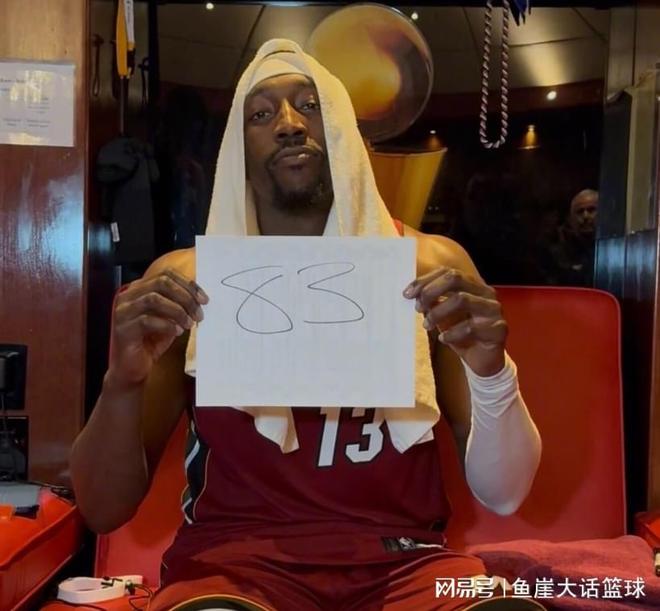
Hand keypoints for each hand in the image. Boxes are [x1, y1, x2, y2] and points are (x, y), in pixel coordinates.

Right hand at [108, 268, 208, 387]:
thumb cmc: (151, 342)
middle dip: (185, 297)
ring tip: (189, 324)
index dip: (188, 285)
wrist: (132, 368)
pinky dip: (166, 325)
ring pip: (153, 299)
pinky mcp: (122, 329)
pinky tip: (176, 332)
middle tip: (199, 313)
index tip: (204, 300)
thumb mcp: (170, 319)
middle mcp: (128, 296)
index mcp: (140, 289)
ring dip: (177, 311)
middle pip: (161, 283)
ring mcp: (123, 311)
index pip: (166, 274)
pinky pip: (146, 320)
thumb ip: (180, 305)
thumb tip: (200, 298)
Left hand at [403, 268, 506, 376]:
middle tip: (417, 308)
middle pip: (455, 278)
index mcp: (473, 285)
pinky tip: (443, 339)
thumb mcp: (443, 315)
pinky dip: (452, 333)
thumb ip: (433, 301)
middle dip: (431, 291)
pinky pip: (471, 326)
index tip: (408, 294)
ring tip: (427, 325)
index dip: (425, 280)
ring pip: (462, 299)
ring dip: (438, 312)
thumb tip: (413, 293)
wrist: (483, 361)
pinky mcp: (498, 329)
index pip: (447, 272)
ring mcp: (494, 310)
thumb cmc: (462, 335)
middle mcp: (486, 293)